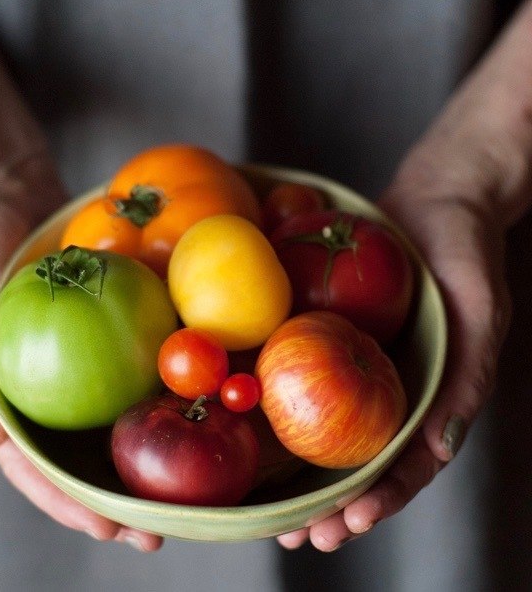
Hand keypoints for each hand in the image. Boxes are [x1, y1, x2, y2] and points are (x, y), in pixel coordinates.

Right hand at [0, 155, 163, 551]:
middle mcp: (57, 390)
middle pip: (87, 458)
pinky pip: (147, 366)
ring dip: (157, 458)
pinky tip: (207, 408)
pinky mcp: (121, 333)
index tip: (110, 528)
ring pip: (122, 422)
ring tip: (194, 494)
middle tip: (160, 531)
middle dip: (122, 500)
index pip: (37, 465)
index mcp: (13, 398)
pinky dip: (172, 390)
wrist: (20, 193)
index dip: (69, 502)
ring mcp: (92, 364)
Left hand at [277, 102, 515, 553]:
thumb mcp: (482, 309)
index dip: (381, 499)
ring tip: (273, 513)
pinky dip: (281, 407)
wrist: (434, 197)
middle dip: (331, 504)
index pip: (406, 462)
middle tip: (299, 538)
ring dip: (301, 473)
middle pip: (358, 459)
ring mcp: (356, 366)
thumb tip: (442, 446)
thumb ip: (469, 377)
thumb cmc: (466, 251)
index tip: (349, 526)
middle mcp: (388, 388)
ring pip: (326, 430)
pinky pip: (304, 376)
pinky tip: (252, 426)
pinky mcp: (329, 337)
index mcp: (429, 395)